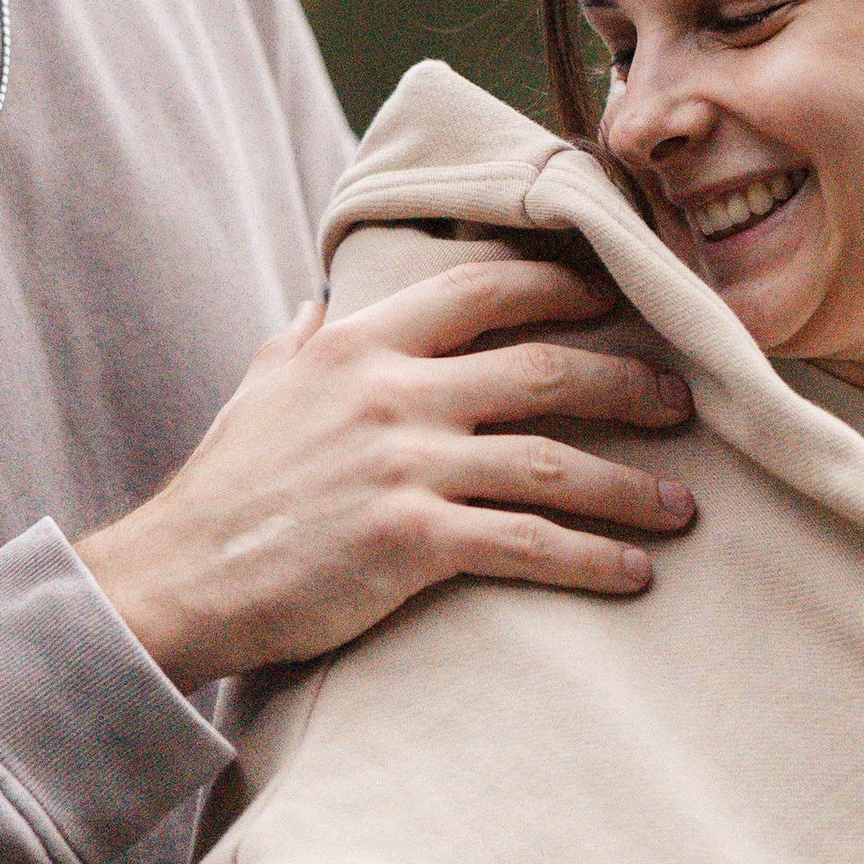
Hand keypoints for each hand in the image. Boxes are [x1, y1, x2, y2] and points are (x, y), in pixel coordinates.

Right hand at [79, 255, 698, 687]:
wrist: (180, 577)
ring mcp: (406, 466)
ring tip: (684, 502)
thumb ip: (301, 340)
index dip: (560, 287)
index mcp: (362, 344)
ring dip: (630, 483)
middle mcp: (394, 393)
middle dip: (627, 381)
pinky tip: (634, 572)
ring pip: (551, 461)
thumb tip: (319, 302)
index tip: (616, 295)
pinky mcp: (412, 543)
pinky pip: (527, 543)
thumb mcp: (259, 386)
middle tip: (683, 398)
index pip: (483, 290)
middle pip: (543, 368)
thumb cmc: (225, 485)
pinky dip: (592, 558)